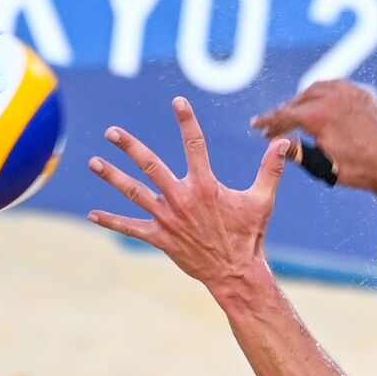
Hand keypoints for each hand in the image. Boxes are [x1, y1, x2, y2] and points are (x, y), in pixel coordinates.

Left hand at [87, 97, 290, 292]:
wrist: (234, 273)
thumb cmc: (249, 235)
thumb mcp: (262, 200)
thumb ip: (271, 169)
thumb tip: (284, 142)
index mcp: (206, 185)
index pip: (195, 145)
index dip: (186, 122)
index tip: (177, 102)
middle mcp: (182, 198)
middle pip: (150, 165)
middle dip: (129, 146)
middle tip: (111, 132)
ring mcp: (167, 218)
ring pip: (133, 192)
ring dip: (112, 176)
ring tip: (93, 162)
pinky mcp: (159, 238)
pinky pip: (131, 227)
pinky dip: (111, 221)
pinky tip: (92, 214)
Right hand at [251, 81, 376, 198]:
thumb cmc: (357, 170)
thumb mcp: (323, 165)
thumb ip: (297, 152)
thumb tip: (276, 144)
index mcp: (319, 115)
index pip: (284, 115)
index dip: (268, 121)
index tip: (255, 125)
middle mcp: (333, 98)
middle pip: (298, 101)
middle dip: (284, 112)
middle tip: (275, 125)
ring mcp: (350, 94)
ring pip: (317, 89)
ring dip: (302, 99)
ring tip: (293, 112)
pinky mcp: (362, 96)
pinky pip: (337, 86)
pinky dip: (323, 92)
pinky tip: (319, 101)